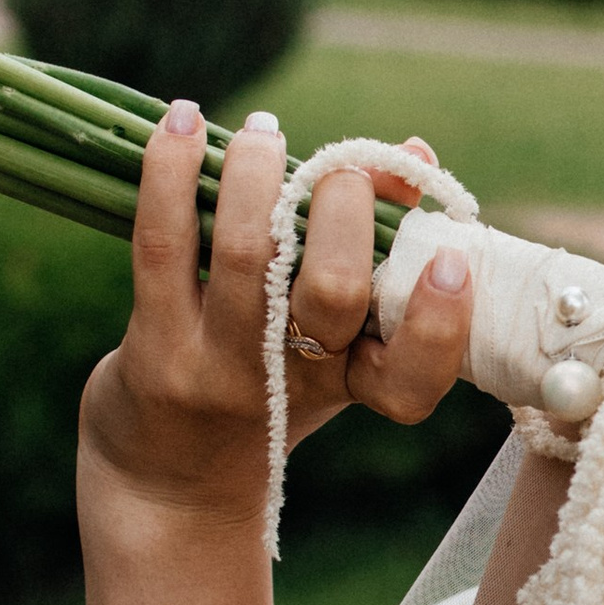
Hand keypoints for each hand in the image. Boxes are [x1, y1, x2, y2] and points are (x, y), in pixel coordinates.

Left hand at [80, 105, 474, 538]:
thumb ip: (378, 260)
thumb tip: (411, 157)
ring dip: (264, 174)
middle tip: (340, 171)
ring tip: (267, 133)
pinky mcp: (153, 347)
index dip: (437, 325)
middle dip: (344, 212)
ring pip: (250, 254)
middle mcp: (290, 380)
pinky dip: (173, 170)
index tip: (450, 261)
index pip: (411, 381)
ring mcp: (218, 367)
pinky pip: (163, 243)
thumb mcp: (335, 351)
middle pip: (333, 295)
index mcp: (352, 386)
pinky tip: (184, 118)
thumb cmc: (269, 396)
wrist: (166, 486)